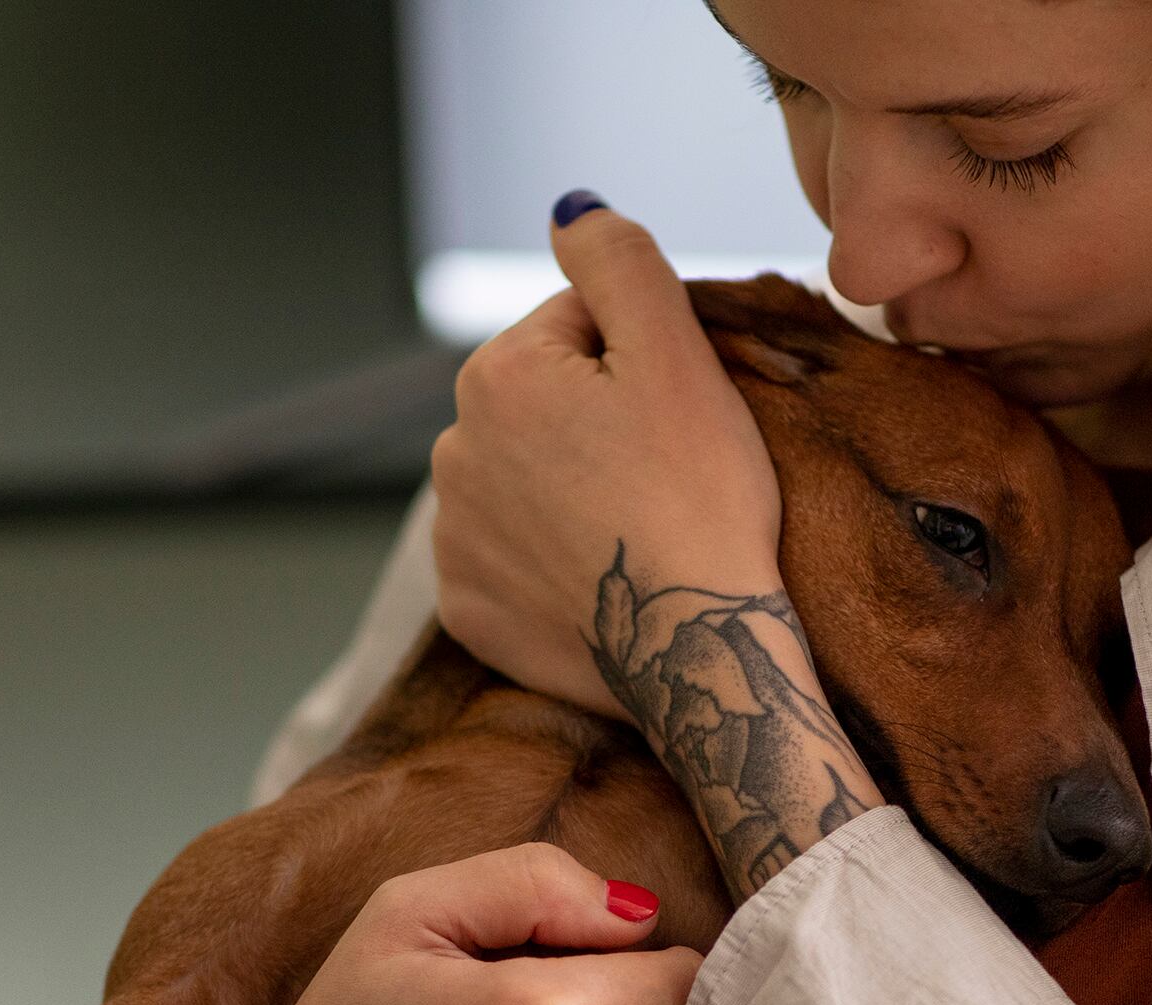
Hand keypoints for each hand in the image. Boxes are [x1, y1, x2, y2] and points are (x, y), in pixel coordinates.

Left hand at [430, 196, 784, 716]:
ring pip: (521, 481)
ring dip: (567, 489)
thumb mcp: (677, 355)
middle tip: (663, 476)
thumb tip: (569, 207)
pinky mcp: (467, 609)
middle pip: (543, 407)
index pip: (578, 330)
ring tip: (632, 527)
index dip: (642, 363)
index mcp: (496, 374)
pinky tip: (596, 576)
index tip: (679, 417)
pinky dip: (546, 561)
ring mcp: (454, 538)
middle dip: (595, 424)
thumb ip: (619, 261)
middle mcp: (451, 451)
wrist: (695, 651)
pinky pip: (507, 560)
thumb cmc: (700, 497)